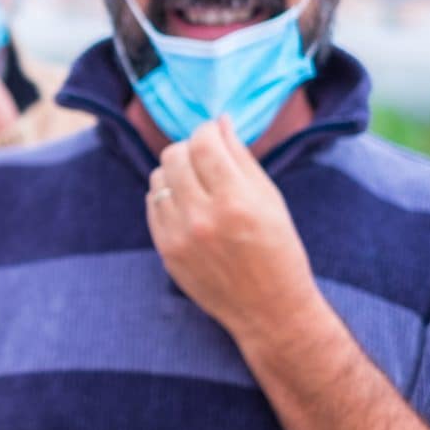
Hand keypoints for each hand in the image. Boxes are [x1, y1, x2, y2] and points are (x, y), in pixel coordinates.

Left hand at [146, 116, 321, 344]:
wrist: (269, 309)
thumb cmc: (278, 249)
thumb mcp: (270, 199)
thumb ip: (241, 156)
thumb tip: (219, 120)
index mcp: (236, 201)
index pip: (203, 144)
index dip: (206, 130)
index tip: (214, 132)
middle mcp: (203, 217)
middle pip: (174, 156)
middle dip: (189, 147)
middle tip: (206, 156)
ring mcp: (179, 236)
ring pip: (157, 177)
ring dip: (175, 171)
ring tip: (198, 182)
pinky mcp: (165, 250)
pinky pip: (152, 204)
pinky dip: (167, 196)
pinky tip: (188, 204)